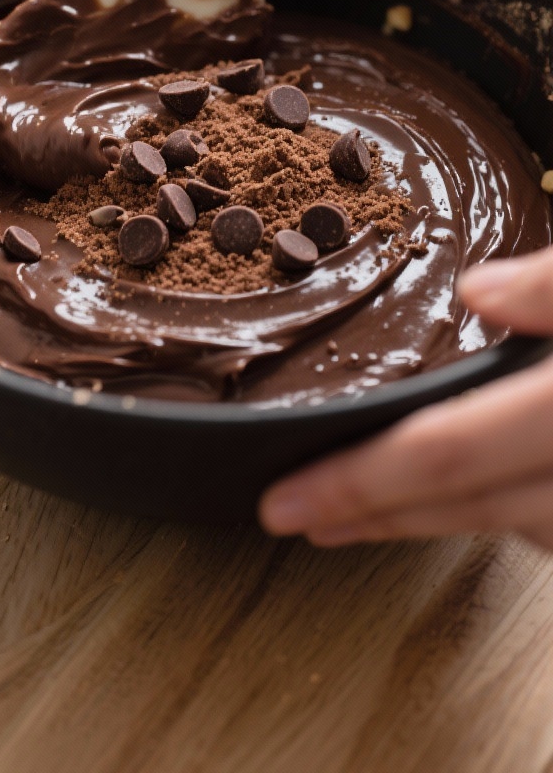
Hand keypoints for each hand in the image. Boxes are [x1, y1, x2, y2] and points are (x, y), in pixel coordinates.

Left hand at [258, 246, 552, 549]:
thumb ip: (550, 285)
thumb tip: (477, 290)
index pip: (446, 453)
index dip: (357, 482)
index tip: (283, 501)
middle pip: (465, 505)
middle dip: (374, 513)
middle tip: (297, 513)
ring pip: (508, 523)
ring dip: (434, 514)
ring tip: (368, 504)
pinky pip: (546, 516)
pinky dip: (497, 503)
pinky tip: (470, 484)